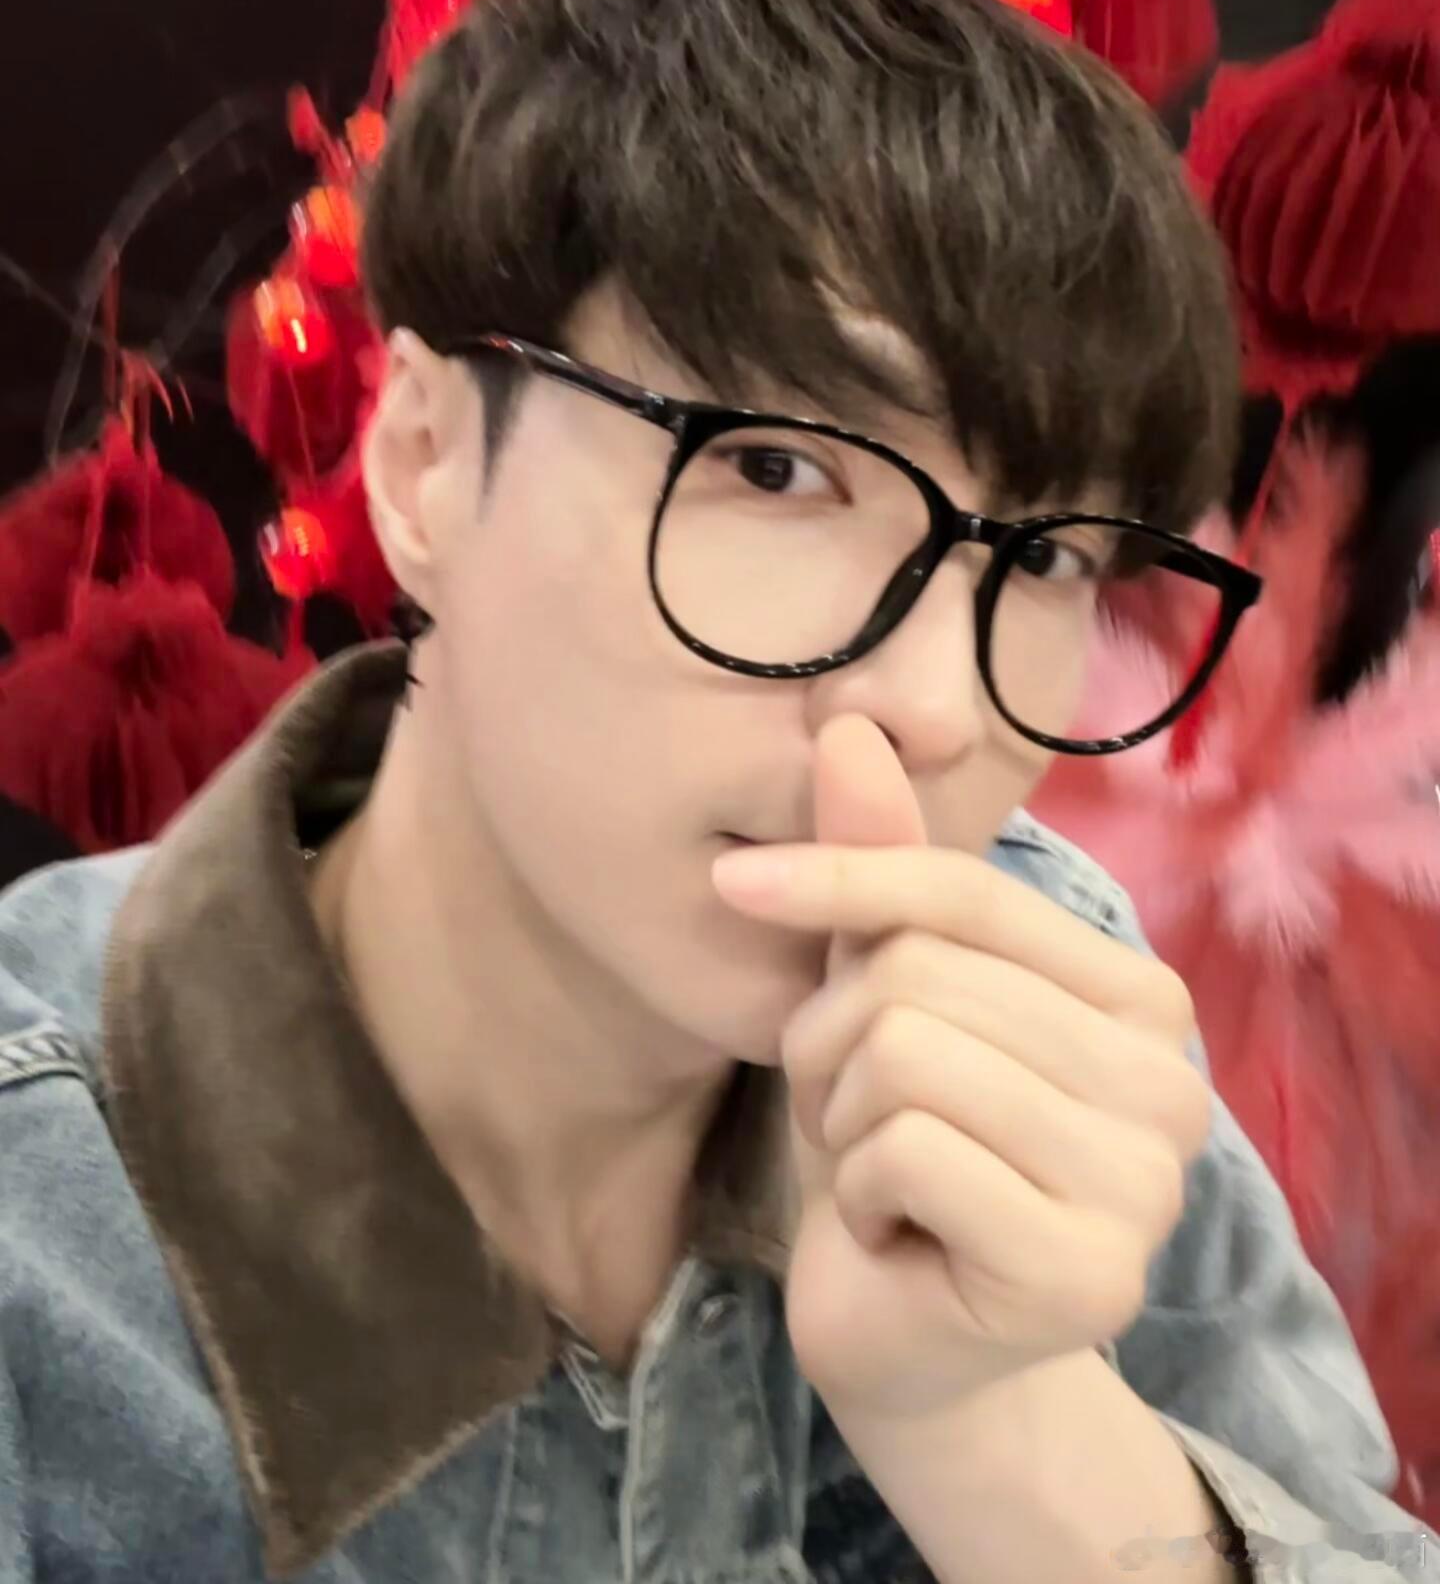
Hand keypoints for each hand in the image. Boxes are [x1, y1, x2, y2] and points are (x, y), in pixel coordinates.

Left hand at [711, 716, 1210, 1422]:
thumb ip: (882, 871)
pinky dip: (857, 1192)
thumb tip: (850, 720)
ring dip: (842, 1119)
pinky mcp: (1086, 1270)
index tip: (733, 884)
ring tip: (879, 1174)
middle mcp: (1172, 1082)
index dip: (840, 876)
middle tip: (857, 1122)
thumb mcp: (882, 998)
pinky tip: (896, 1236)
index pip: (969, 894)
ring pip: (905, 1051)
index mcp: (1142, 999)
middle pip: (921, 973)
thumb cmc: (902, 1156)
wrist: (913, 1349)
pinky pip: (902, 1148)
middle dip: (835, 1046)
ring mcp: (1144, 1184)